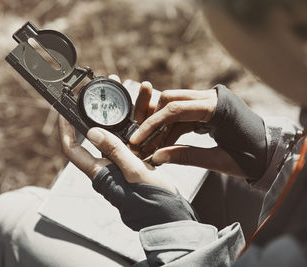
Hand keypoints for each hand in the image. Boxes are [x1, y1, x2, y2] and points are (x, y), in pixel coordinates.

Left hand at [58, 75, 177, 193]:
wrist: (169, 214)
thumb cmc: (152, 199)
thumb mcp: (134, 172)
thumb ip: (115, 151)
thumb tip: (91, 132)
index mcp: (100, 171)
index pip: (72, 148)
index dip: (65, 129)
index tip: (64, 110)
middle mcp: (106, 165)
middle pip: (95, 134)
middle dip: (96, 111)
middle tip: (100, 92)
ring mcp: (120, 162)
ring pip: (115, 131)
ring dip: (118, 111)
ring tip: (124, 90)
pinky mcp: (133, 160)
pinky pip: (130, 136)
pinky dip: (134, 122)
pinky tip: (141, 107)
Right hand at [130, 84, 250, 177]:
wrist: (271, 152)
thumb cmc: (251, 157)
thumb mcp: (219, 161)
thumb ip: (186, 157)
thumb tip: (156, 157)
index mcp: (217, 107)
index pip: (175, 110)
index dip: (152, 125)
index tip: (137, 140)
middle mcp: (211, 98)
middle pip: (170, 100)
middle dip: (152, 121)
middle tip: (139, 142)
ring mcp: (209, 102)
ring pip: (173, 106)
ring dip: (159, 125)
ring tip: (147, 145)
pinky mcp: (207, 109)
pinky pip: (182, 115)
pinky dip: (170, 128)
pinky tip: (161, 144)